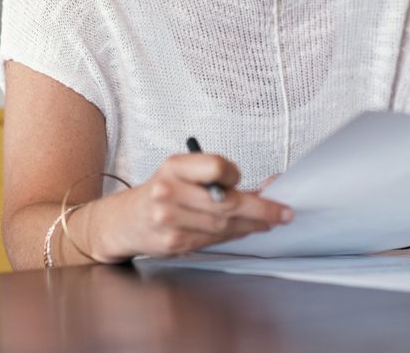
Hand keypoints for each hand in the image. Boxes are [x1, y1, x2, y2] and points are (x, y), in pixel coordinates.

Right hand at [91, 154, 293, 260]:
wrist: (126, 220)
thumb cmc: (162, 192)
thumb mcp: (184, 173)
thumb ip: (220, 177)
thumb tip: (270, 185)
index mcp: (173, 167)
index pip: (215, 166)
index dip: (233, 174)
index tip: (240, 179)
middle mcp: (168, 191)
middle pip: (226, 202)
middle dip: (261, 210)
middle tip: (283, 212)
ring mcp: (169, 220)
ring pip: (224, 225)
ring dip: (251, 226)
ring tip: (266, 222)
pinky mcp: (173, 242)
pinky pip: (213, 240)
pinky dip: (233, 235)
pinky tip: (242, 231)